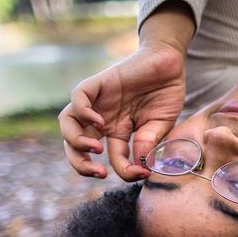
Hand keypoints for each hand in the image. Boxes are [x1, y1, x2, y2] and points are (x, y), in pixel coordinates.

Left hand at [59, 1, 194, 180]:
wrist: (169, 62)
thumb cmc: (166, 92)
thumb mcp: (160, 125)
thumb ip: (147, 143)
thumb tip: (139, 166)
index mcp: (117, 132)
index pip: (110, 159)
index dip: (123, 171)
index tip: (139, 174)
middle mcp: (102, 120)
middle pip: (76, 146)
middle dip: (82, 164)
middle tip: (100, 173)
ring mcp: (97, 102)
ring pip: (68, 124)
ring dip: (76, 142)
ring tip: (96, 149)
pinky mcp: (98, 84)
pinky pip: (77, 98)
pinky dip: (83, 112)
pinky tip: (100, 123)